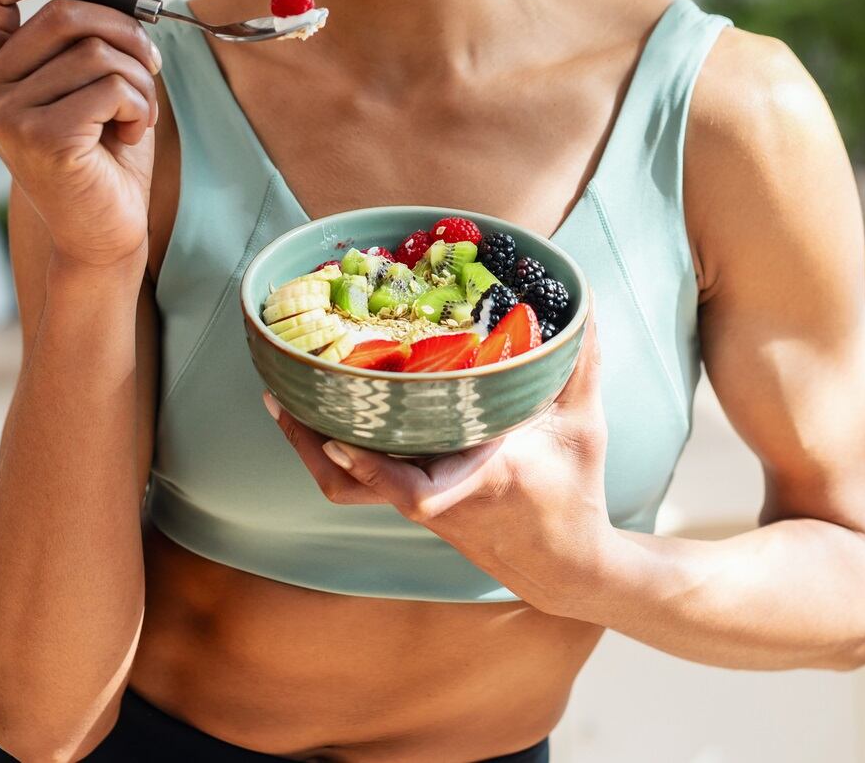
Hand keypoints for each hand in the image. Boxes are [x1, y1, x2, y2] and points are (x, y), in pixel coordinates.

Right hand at [0, 0, 159, 268]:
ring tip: (139, 112)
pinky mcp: (42, 139)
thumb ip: (90, 19)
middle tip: (150, 62)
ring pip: (94, 52)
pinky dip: (140, 105)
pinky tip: (131, 134)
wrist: (106, 231)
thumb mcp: (99, 76)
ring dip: (139, 77)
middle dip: (124, 31)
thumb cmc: (103, 153)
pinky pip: (111, 86)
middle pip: (62, 16)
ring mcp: (6, 118)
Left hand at [265, 321, 619, 614]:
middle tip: (281, 392)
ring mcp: (421, 504)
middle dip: (310, 443)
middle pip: (355, 486)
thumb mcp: (583, 425)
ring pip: (350, 486)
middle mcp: (437, 495)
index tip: (337, 436)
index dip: (370, 464)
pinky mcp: (416, 505)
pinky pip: (363, 480)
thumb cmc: (575, 493)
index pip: (414, 488)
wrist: (564, 565)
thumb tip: (582, 299)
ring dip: (312, 446)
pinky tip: (327, 411)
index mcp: (478, 478)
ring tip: (286, 398)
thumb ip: (579, 361)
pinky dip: (338, 448)